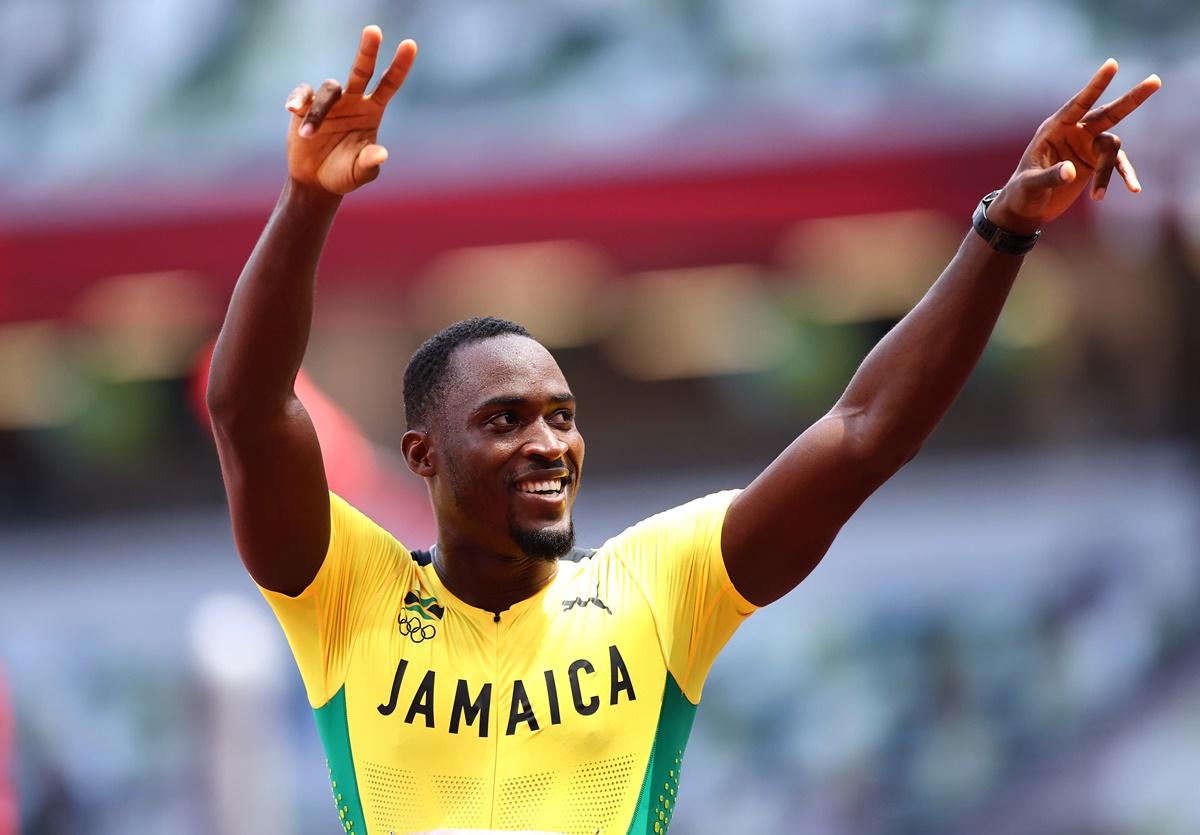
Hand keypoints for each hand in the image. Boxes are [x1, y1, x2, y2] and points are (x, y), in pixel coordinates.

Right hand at [284, 26, 416, 196]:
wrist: (315, 181)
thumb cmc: (343, 175)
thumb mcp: (359, 174)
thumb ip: (370, 164)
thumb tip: (381, 154)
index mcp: (372, 112)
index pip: (389, 84)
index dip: (399, 66)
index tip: (410, 45)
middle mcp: (353, 100)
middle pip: (362, 70)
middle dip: (367, 50)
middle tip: (374, 30)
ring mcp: (330, 101)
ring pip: (329, 89)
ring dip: (318, 112)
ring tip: (308, 135)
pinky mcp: (305, 104)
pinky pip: (303, 93)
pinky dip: (298, 99)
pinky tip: (293, 109)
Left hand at [987, 59, 1160, 235]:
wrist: (1025, 209)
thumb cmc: (1021, 193)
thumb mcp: (1030, 186)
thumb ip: (1049, 177)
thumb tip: (1071, 171)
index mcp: (1054, 129)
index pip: (1078, 104)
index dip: (1096, 85)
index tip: (1112, 64)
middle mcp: (1073, 133)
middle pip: (1107, 113)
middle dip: (1131, 99)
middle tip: (1156, 80)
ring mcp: (1086, 147)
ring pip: (1111, 148)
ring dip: (1107, 171)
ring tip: (1096, 197)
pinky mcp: (1094, 163)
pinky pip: (1116, 164)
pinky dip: (1123, 176)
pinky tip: (1134, 189)